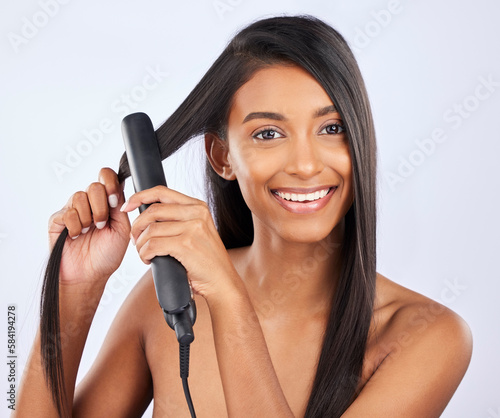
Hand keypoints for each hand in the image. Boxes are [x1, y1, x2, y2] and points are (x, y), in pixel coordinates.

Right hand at [48, 167, 130, 286]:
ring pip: (79, 196)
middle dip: (101, 207)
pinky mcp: (57, 220)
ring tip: (90, 232)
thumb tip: (119, 185)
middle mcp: (89, 202)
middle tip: (102, 224)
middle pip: (94, 186)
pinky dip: (75, 226)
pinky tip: (77, 236)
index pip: (107, 177)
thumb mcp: (123, 229)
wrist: (90, 275)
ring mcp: (72, 210)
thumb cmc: (107, 254)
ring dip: (88, 217)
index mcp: (107, 202)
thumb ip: (121, 206)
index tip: (114, 201)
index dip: (111, 183)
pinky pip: (67, 212)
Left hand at [121, 185, 239, 298]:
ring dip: (140, 244)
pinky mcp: (186, 244)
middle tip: (134, 239)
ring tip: (144, 253)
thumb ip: (179, 219)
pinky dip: (145, 254)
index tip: (128, 206)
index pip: (162, 192)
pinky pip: (153, 245)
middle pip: (153, 210)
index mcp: (198, 206)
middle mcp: (197, 213)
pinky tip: (149, 259)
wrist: (222, 281)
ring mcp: (193, 228)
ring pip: (151, 230)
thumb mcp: (197, 231)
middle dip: (136, 226)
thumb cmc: (206, 260)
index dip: (140, 196)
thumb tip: (147, 214)